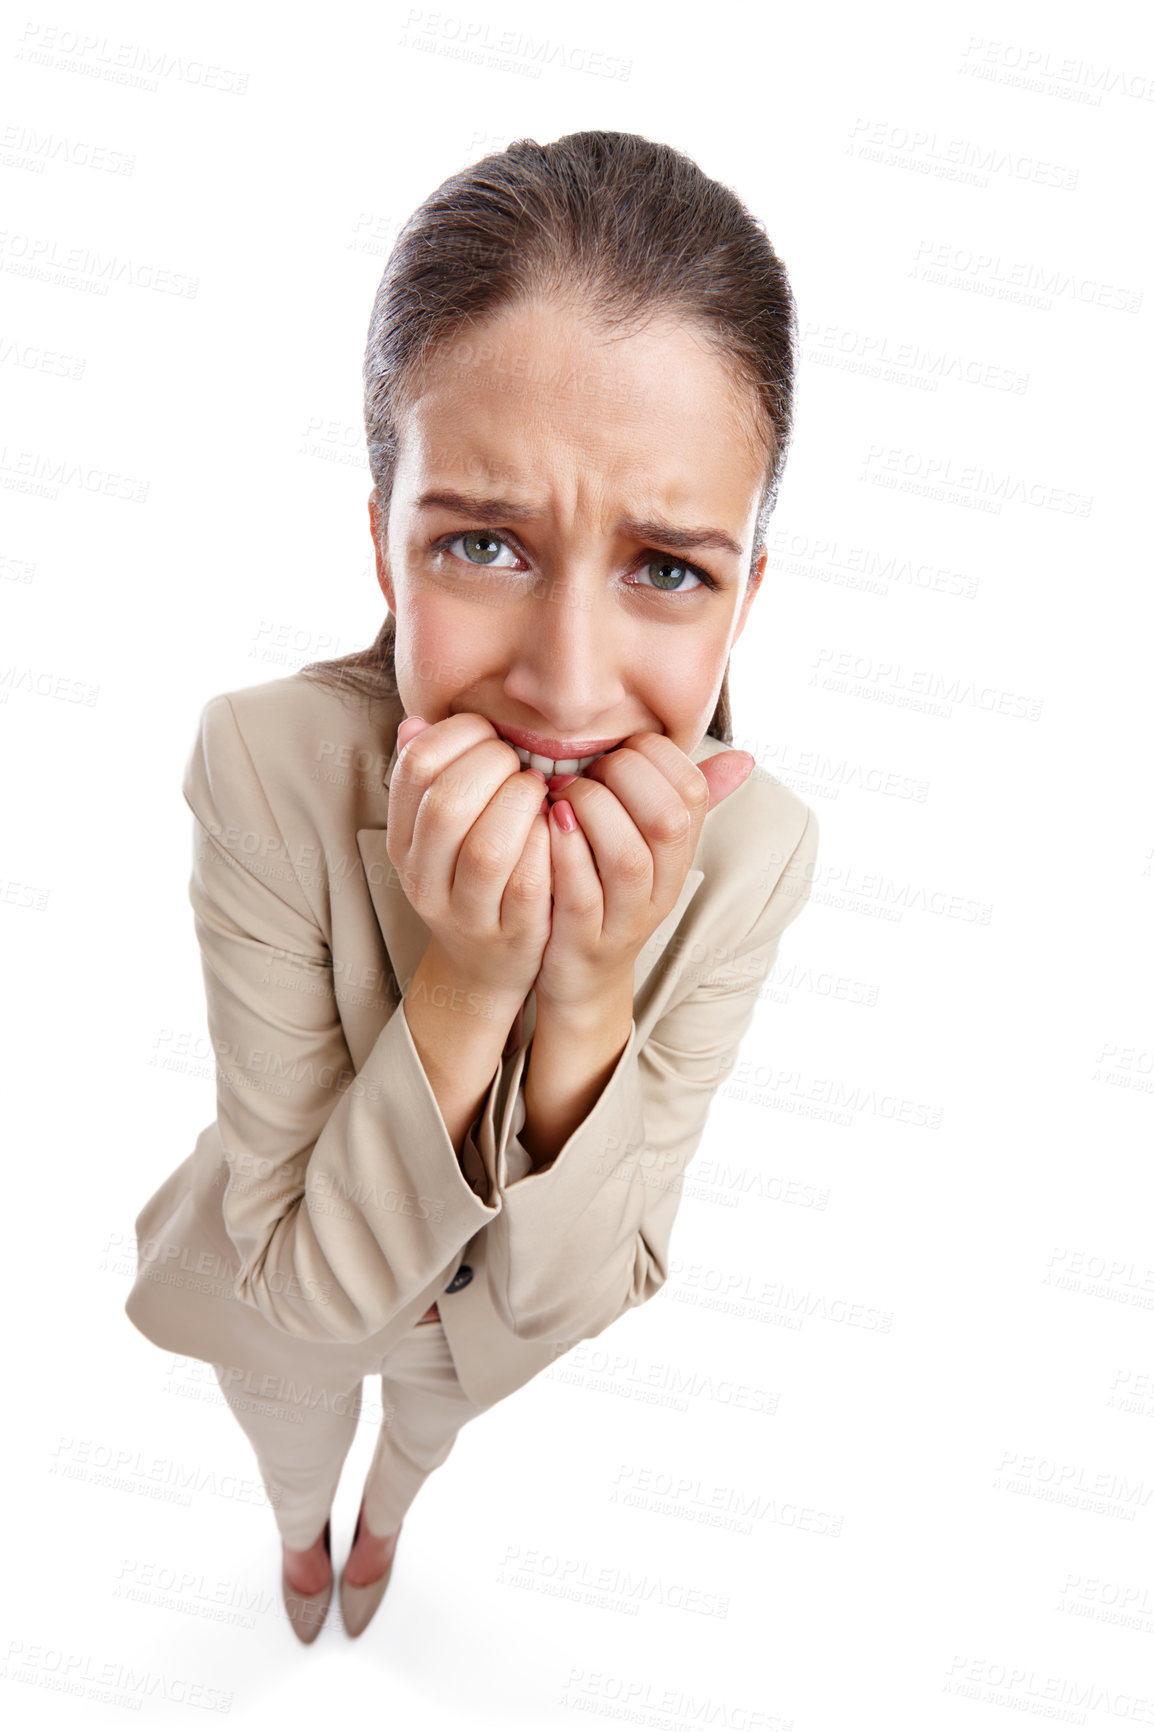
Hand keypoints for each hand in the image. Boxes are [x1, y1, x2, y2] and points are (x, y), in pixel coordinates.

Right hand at [386, 713, 552, 1005]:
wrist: (483, 964)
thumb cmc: (473, 878)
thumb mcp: (439, 831)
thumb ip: (431, 778)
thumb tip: (416, 721)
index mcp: (403, 840)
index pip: (417, 767)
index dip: (459, 736)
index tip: (488, 735)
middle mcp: (424, 879)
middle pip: (447, 805)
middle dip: (493, 767)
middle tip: (519, 764)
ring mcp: (467, 912)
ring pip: (487, 848)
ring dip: (522, 805)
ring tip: (539, 791)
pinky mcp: (513, 934)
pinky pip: (529, 884)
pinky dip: (547, 845)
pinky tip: (557, 825)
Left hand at [533, 734, 754, 1012]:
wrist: (582, 981)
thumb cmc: (607, 895)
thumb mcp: (648, 848)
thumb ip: (680, 802)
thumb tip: (743, 757)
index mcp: (678, 857)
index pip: (692, 792)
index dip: (655, 756)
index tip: (618, 749)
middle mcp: (661, 889)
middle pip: (666, 821)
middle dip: (623, 778)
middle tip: (585, 772)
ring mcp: (624, 920)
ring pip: (626, 857)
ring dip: (591, 810)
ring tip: (562, 796)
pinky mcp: (582, 941)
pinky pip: (580, 893)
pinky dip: (564, 851)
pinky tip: (548, 823)